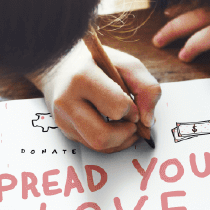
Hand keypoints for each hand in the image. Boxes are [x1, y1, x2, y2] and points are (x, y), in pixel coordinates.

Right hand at [31, 40, 161, 152]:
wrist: (61, 64)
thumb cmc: (97, 62)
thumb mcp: (126, 63)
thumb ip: (146, 87)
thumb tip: (148, 121)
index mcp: (82, 77)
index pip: (116, 107)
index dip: (132, 109)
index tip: (132, 102)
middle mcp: (67, 100)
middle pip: (102, 136)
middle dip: (125, 133)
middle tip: (132, 121)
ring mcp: (63, 118)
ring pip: (97, 146)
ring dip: (120, 141)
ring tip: (126, 125)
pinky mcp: (65, 130)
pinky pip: (93, 147)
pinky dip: (111, 142)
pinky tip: (115, 127)